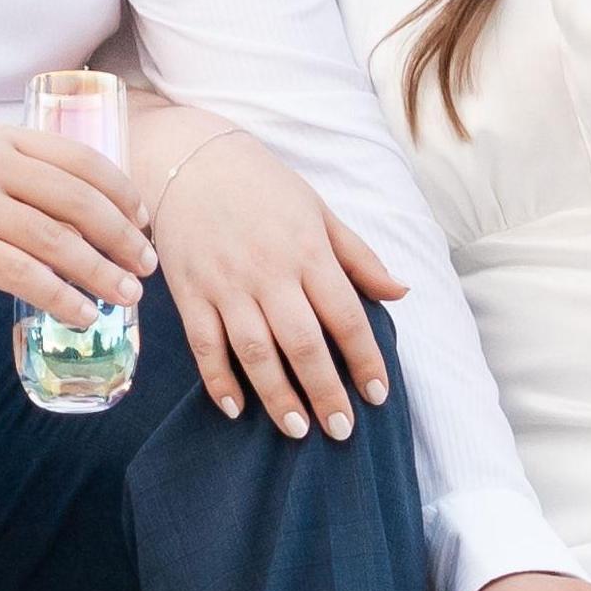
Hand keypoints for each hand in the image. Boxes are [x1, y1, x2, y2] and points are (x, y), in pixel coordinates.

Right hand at [0, 124, 152, 324]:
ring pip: (57, 241)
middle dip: (122, 236)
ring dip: (100, 272)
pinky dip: (61, 296)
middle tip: (145, 265)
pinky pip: (24, 274)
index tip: (143, 220)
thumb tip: (84, 211)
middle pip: (78, 201)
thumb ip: (20, 171)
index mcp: (3, 138)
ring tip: (127, 296)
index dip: (121, 193)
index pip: (81, 161)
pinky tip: (82, 313)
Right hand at [145, 119, 409, 440]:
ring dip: (279, 396)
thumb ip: (359, 257)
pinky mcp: (190, 293)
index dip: (365, 359)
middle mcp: (269, 272)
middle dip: (326, 391)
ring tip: (299, 431)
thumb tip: (401, 293)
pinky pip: (205, 346)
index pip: (345, 316)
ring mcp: (226, 285)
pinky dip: (219, 380)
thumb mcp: (320, 211)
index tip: (378, 394)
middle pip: (303, 343)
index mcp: (308, 251)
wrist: (192, 159)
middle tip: (341, 430)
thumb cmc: (264, 186)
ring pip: (256, 352)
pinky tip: (236, 410)